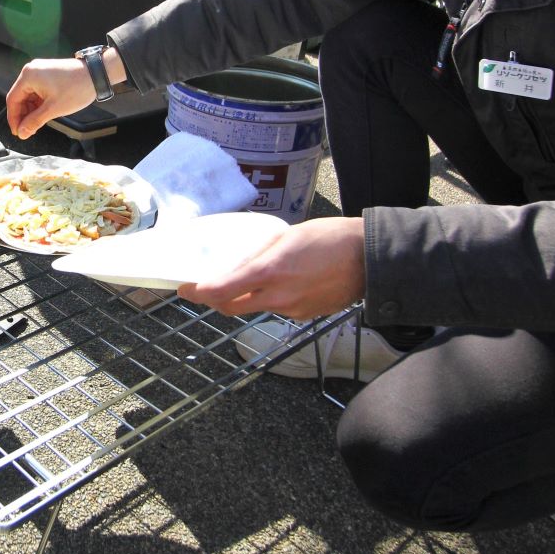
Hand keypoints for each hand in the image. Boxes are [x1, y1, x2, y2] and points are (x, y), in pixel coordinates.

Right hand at [6, 58, 94, 139]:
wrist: (96, 75)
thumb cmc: (77, 87)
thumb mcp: (53, 109)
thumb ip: (34, 122)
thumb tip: (22, 132)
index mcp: (28, 76)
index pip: (12, 100)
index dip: (14, 118)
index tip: (17, 131)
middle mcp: (31, 71)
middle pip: (19, 98)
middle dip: (23, 115)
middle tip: (28, 131)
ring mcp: (39, 71)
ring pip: (28, 96)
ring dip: (31, 111)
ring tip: (37, 124)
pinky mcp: (47, 74)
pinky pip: (37, 91)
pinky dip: (38, 104)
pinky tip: (42, 114)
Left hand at [177, 217, 365, 319]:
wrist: (369, 259)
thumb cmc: (329, 238)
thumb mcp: (285, 237)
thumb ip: (257, 255)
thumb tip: (234, 269)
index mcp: (269, 272)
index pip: (221, 291)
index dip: (198, 293)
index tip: (185, 289)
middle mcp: (277, 297)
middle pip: (232, 307)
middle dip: (216, 299)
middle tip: (208, 287)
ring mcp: (292, 310)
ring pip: (255, 308)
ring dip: (247, 296)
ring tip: (257, 276)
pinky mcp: (305, 316)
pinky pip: (278, 309)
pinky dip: (272, 298)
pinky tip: (287, 281)